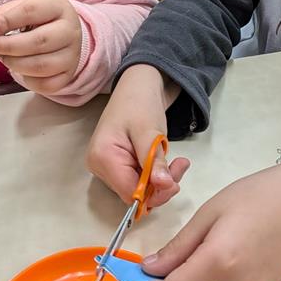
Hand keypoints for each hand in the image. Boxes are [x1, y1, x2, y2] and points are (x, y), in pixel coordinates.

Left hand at [0, 0, 82, 94]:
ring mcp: (72, 55)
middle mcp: (70, 30)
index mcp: (58, 6)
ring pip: (40, 66)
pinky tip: (19, 69)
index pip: (31, 11)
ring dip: (14, 63)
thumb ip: (4, 15)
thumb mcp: (22, 7)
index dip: (7, 21)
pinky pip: (44, 84)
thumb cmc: (38, 20)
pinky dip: (26, 80)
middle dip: (8, 46)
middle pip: (39, 41)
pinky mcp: (67, 75)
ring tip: (2, 57)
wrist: (63, 34)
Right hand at [86, 65, 190, 207]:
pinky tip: (167, 161)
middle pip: (134, 193)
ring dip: (161, 179)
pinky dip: (156, 175)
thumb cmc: (140, 103)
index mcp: (102, 157)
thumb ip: (155, 161)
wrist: (137, 87)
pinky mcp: (117, 166)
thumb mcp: (150, 131)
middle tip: (180, 165)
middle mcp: (99, 167)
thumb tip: (164, 186)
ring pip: (139, 189)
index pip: (129, 193)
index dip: (154, 193)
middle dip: (161, 185)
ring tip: (179, 161)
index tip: (175, 180)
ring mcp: (107, 168)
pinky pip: (139, 181)